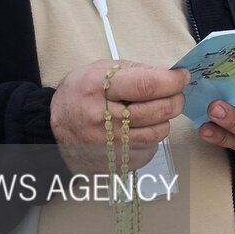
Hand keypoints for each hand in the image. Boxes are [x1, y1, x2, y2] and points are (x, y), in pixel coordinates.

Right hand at [50, 60, 187, 173]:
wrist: (53, 126)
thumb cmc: (81, 93)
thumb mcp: (102, 70)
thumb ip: (137, 71)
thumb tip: (171, 75)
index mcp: (98, 89)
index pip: (146, 86)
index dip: (171, 81)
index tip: (181, 77)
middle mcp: (101, 119)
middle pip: (156, 111)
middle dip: (175, 100)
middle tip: (176, 94)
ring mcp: (106, 145)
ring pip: (156, 134)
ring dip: (165, 120)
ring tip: (158, 112)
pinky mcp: (112, 163)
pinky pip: (148, 152)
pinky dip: (152, 140)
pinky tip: (142, 129)